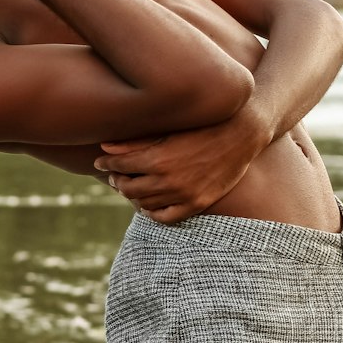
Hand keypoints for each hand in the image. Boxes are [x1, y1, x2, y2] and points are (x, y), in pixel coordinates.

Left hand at [94, 102, 269, 223]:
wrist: (241, 133)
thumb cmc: (202, 125)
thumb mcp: (168, 130)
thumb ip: (135, 142)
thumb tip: (104, 146)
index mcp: (157, 159)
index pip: (119, 166)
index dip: (106, 164)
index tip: (102, 162)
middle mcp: (168, 180)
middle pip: (128, 188)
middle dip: (118, 180)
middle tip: (116, 174)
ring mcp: (183, 195)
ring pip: (144, 204)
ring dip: (134, 196)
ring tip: (132, 186)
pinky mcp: (197, 204)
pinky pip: (166, 218)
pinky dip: (153, 212)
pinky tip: (150, 204)